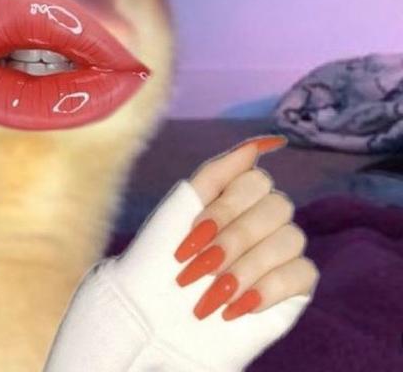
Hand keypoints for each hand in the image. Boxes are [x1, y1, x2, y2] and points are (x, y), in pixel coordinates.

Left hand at [44, 135, 318, 371]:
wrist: (155, 315)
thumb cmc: (161, 258)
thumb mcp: (181, 208)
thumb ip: (219, 171)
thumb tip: (263, 142)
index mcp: (235, 195)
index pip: (256, 179)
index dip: (226, 206)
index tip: (193, 234)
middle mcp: (262, 217)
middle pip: (277, 206)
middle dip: (233, 239)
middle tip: (200, 268)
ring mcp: (280, 249)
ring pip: (291, 238)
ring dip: (246, 266)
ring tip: (212, 292)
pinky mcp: (293, 285)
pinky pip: (303, 273)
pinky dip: (267, 288)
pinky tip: (235, 305)